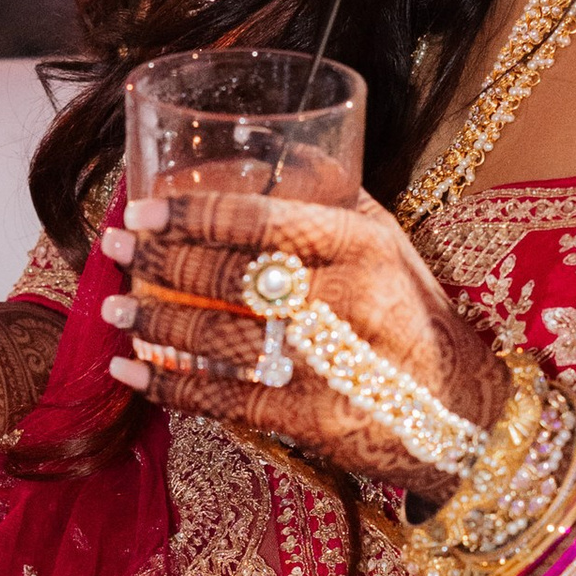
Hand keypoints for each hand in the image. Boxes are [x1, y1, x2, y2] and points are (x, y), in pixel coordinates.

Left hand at [99, 188, 508, 493]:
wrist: (462, 411)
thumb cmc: (413, 316)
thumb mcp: (388, 244)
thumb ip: (332, 202)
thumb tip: (269, 156)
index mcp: (362, 245)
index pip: (263, 220)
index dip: (193, 214)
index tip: (143, 209)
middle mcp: (347, 300)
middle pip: (232, 277)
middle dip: (159, 262)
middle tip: (115, 249)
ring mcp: (329, 364)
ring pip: (220, 338)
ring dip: (154, 323)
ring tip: (113, 308)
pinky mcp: (313, 419)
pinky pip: (226, 399)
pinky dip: (171, 386)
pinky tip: (133, 371)